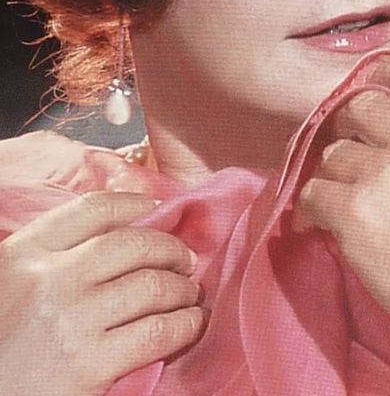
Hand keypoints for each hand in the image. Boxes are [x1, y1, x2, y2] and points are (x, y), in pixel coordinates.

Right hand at [0, 191, 205, 395]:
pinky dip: (185, 324)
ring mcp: (72, 320)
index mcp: (25, 253)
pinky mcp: (90, 365)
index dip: (136, 204)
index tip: (160, 209)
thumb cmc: (1, 343)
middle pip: (133, 243)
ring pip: (153, 284)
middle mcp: (50, 279)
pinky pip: (157, 332)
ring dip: (183, 287)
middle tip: (185, 259)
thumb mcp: (11, 284)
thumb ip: (53, 258)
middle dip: (170, 248)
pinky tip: (191, 323)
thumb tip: (120, 234)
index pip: (94, 209)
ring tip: (189, 294)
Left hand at [293, 55, 389, 394]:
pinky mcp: (352, 211)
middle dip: (353, 118)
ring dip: (336, 168)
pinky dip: (315, 204)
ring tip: (341, 190)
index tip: (378, 75)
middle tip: (351, 138)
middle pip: (365, 103)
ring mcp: (382, 172)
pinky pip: (314, 192)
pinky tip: (322, 219)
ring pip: (335, 150)